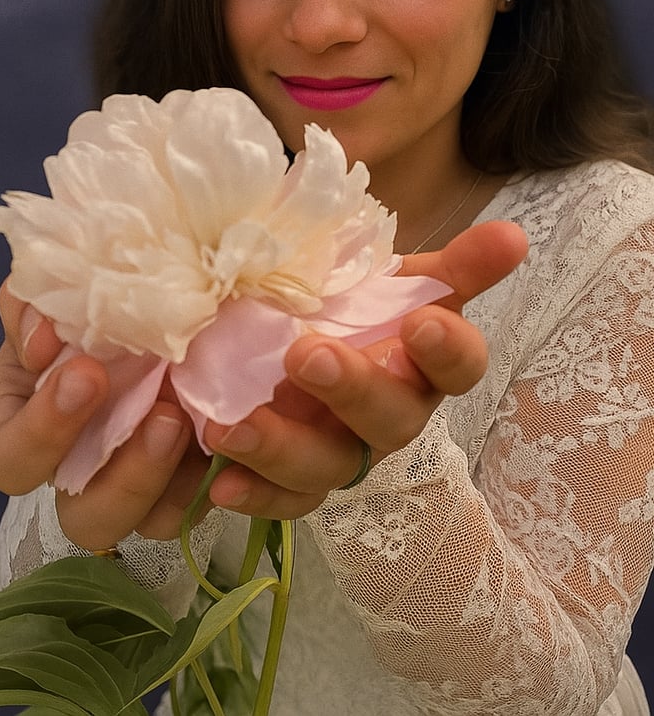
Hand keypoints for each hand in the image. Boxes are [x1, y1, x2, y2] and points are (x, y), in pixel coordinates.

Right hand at [0, 285, 207, 547]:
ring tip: (189, 419)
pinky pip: (190, 511)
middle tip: (163, 414)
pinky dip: (206, 480)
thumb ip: (34, 310)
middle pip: (80, 516)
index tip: (88, 372)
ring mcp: (129, 489)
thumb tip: (43, 331)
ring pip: (140, 523)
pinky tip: (225, 435)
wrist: (159, 314)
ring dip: (166, 478)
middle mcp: (74, 472)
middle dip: (122, 473)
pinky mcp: (178, 489)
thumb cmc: (87, 313)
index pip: (11, 458)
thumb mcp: (53, 304)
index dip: (43, 428)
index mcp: (23, 427)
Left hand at [201, 220, 527, 518]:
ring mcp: (343, 450)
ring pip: (329, 467)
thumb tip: (514, 235)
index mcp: (424, 364)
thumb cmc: (354, 304)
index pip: (458, 365)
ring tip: (234, 427)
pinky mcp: (298, 479)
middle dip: (354, 391)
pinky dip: (255, 494)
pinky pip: (284, 500)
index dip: (447, 350)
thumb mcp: (394, 276)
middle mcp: (391, 413)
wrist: (294, 330)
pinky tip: (222, 482)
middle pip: (391, 420)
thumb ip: (451, 264)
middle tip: (306, 355)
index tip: (422, 322)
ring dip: (284, 450)